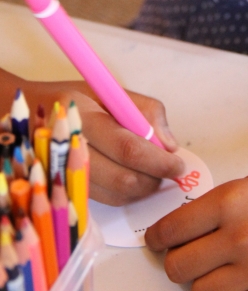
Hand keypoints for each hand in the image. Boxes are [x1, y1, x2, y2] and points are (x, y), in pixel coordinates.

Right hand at [0, 69, 183, 204]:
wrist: (25, 113)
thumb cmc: (72, 99)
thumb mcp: (108, 90)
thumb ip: (144, 111)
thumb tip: (168, 145)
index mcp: (82, 118)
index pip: (128, 148)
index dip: (158, 161)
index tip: (178, 163)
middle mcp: (70, 149)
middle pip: (122, 179)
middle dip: (154, 179)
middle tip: (170, 169)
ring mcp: (65, 173)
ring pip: (115, 195)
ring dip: (142, 188)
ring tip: (153, 172)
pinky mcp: (67, 187)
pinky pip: (104, 199)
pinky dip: (126, 193)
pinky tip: (133, 177)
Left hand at [145, 153, 247, 290]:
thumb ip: (225, 203)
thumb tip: (197, 225)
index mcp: (232, 201)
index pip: (171, 229)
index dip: (157, 237)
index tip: (157, 240)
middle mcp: (241, 237)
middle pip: (179, 267)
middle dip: (175, 261)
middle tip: (183, 254)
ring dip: (202, 282)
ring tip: (214, 269)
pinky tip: (242, 281)